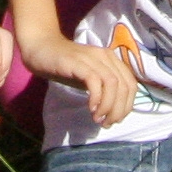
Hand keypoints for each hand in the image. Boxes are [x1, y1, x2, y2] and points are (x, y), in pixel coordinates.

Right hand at [21, 23, 136, 129]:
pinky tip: (90, 108)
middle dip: (119, 110)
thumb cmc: (65, 66)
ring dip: (108, 106)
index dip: (127, 106)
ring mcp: (92, 58)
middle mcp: (106, 56)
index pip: (131, 85)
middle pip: (125, 86)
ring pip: (113, 84)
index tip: (114, 120)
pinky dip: (96, 97)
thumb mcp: (89, 78)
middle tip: (106, 123)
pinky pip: (94, 80)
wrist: (41, 48)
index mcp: (112, 60)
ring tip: (98, 118)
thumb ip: (103, 90)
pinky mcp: (78, 62)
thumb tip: (114, 113)